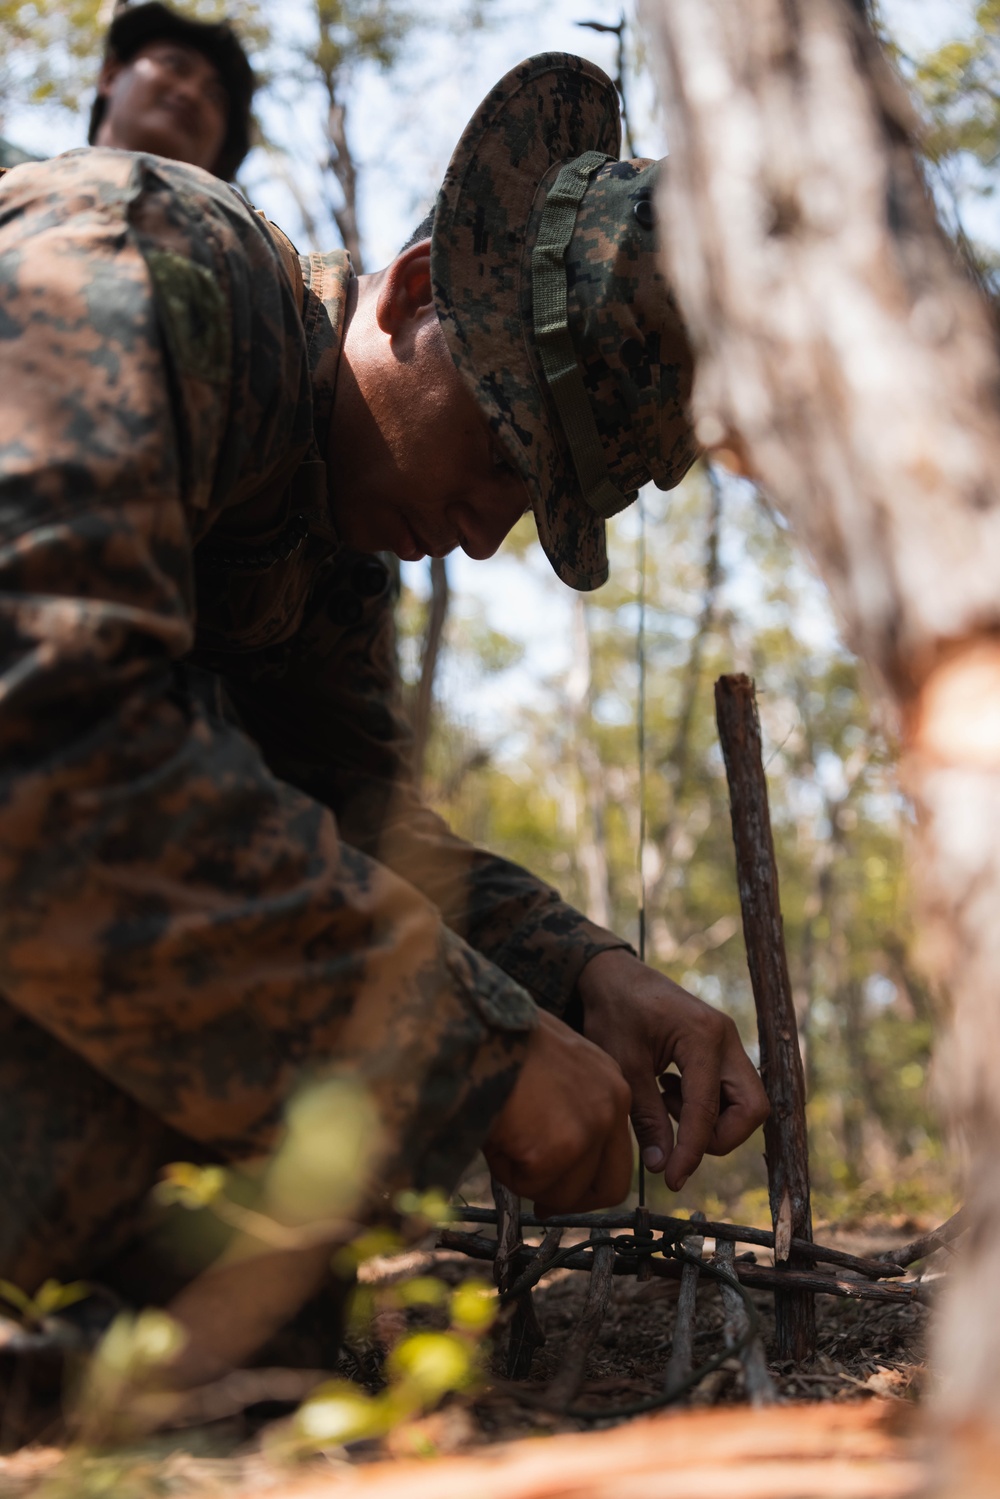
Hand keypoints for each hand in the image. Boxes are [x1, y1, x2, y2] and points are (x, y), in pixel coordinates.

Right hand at [483, 1010, 632, 1215]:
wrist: (477, 1025)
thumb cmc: (502, 1036)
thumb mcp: (554, 1062)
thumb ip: (569, 1104)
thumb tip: (558, 1156)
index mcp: (612, 1084)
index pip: (619, 1155)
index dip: (588, 1180)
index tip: (560, 1188)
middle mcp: (610, 1108)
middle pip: (610, 1187)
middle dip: (572, 1201)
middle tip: (541, 1202)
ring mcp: (587, 1131)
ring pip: (564, 1193)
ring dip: (529, 1181)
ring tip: (500, 1141)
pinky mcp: (555, 1151)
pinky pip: (529, 1185)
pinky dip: (505, 1171)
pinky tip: (492, 1135)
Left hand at [577, 949, 768, 1191]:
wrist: (613, 977)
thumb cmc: (614, 1013)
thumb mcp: (624, 1068)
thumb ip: (646, 1118)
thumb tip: (661, 1166)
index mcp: (702, 1036)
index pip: (707, 1110)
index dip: (691, 1151)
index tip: (671, 1180)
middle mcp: (726, 1037)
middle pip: (753, 1108)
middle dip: (720, 1136)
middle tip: (678, 1137)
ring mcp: (729, 1041)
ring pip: (747, 1103)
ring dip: (711, 1119)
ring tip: (665, 1101)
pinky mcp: (722, 1048)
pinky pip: (732, 1091)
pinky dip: (707, 1105)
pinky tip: (669, 1091)